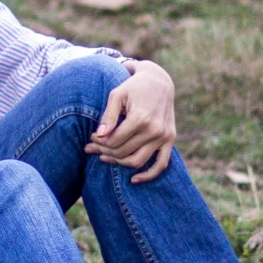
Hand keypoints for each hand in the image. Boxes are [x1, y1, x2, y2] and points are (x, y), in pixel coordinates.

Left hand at [87, 59, 177, 182]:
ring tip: (104, 157)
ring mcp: (164, 136)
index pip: (114, 140)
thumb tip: (99, 135)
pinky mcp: (170, 140)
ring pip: (137, 161)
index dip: (99, 141)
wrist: (159, 82)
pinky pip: (161, 164)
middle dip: (104, 151)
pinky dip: (149, 175)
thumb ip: (109, 116)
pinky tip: (134, 180)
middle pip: (123, 151)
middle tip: (92, 146)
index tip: (92, 136)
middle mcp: (155, 130)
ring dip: (118, 163)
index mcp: (141, 118)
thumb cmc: (134, 87)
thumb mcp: (117, 95)